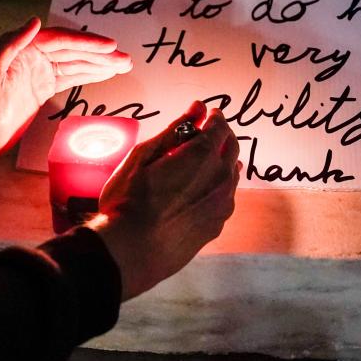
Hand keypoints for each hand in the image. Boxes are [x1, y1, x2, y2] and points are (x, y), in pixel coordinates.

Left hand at [0, 17, 131, 153]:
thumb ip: (9, 45)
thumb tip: (35, 21)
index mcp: (22, 48)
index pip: (61, 40)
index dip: (87, 42)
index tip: (110, 46)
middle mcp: (33, 56)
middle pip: (73, 50)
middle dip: (100, 53)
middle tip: (125, 58)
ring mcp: (40, 72)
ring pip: (76, 63)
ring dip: (100, 63)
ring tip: (125, 65)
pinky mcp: (43, 87)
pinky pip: (72, 76)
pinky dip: (90, 74)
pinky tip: (106, 74)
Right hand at [89, 102, 240, 300]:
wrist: (131, 251)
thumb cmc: (129, 201)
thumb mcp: (143, 156)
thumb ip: (174, 130)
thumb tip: (198, 108)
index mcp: (203, 155)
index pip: (220, 126)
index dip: (214, 117)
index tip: (208, 114)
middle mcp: (220, 177)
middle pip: (231, 148)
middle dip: (222, 136)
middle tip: (209, 133)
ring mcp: (222, 204)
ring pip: (231, 175)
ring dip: (222, 162)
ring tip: (206, 161)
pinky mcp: (217, 225)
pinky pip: (225, 198)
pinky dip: (218, 187)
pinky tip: (203, 191)